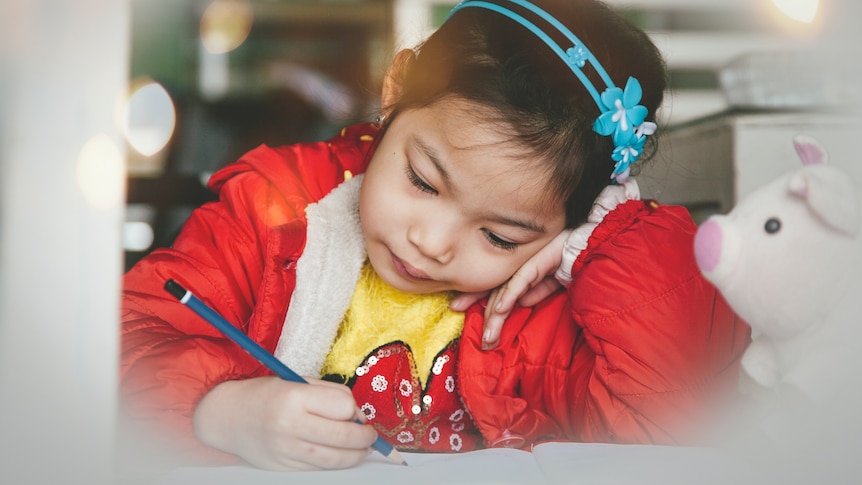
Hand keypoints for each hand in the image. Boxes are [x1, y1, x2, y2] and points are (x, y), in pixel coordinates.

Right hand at [193, 376, 378, 470]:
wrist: (228, 417)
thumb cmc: (267, 395)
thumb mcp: (297, 382)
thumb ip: (329, 395)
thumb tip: (359, 415)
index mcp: (294, 397)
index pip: (343, 406)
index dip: (354, 409)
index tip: (353, 411)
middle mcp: (290, 425)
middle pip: (344, 436)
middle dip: (365, 437)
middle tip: (370, 435)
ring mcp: (286, 450)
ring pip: (335, 458)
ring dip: (356, 454)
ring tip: (362, 448)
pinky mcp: (285, 467)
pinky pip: (319, 468)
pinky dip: (336, 463)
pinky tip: (341, 455)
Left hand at [450, 229, 571, 349]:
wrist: (584, 244)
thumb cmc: (567, 259)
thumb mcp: (550, 282)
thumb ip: (537, 291)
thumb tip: (522, 303)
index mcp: (517, 272)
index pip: (493, 288)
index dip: (475, 299)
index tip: (460, 311)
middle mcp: (516, 268)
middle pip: (495, 294)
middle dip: (487, 319)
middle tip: (482, 341)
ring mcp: (524, 265)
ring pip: (504, 293)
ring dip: (496, 316)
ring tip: (489, 336)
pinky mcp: (536, 263)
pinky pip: (520, 282)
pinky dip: (510, 296)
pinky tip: (501, 309)